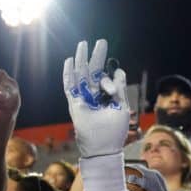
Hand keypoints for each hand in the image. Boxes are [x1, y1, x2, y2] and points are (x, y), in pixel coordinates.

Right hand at [62, 39, 128, 158]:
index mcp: (105, 97)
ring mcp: (83, 99)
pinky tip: (70, 60)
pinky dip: (68, 74)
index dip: (111, 77)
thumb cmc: (114, 132)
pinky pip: (69, 86)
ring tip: (83, 44)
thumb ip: (120, 89)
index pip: (106, 79)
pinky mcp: (74, 104)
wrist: (103, 149)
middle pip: (93, 72)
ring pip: (80, 75)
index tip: (116, 78)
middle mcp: (93, 96)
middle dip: (97, 56)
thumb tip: (119, 70)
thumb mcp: (122, 106)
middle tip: (101, 41)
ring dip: (81, 59)